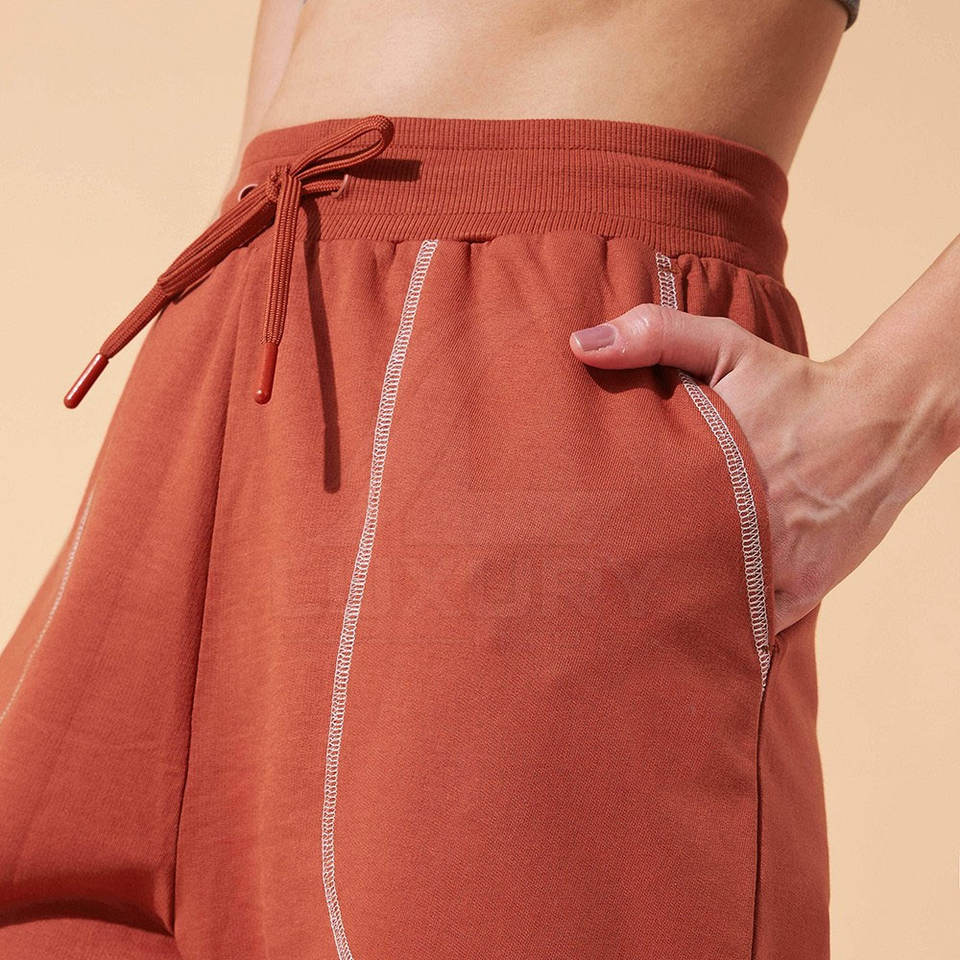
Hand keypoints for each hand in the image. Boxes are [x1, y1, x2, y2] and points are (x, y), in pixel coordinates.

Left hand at [568, 304, 951, 635]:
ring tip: (643, 614)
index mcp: (711, 475)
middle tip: (601, 589)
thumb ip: (655, 337)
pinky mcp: (805, 587)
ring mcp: (777, 566)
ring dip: (682, 609)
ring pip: (711, 608)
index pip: (639, 524)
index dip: (607, 543)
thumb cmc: (794, 384)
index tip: (579, 551)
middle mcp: (744, 528)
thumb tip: (581, 346)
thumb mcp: (727, 346)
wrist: (884, 420)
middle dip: (637, 584)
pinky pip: (756, 623)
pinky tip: (700, 624)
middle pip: (670, 575)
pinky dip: (730, 625)